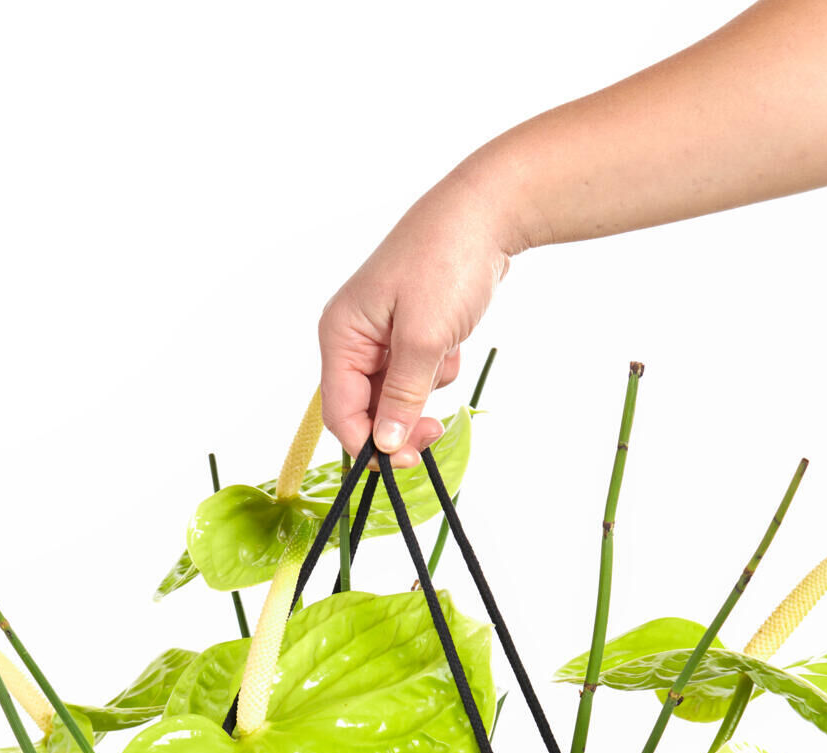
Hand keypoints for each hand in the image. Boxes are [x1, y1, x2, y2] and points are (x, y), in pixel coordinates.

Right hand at [318, 166, 514, 466]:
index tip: (404, 463)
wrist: (485, 214)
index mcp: (341, 334)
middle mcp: (353, 337)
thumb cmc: (445, 261)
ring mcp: (381, 334)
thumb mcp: (423, 338)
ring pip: (394, 394)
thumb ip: (402, 395)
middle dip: (400, 422)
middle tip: (434, 433)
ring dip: (423, 392)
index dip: (369, 445)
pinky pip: (416, 373)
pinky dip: (436, 369)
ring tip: (446, 359)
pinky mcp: (408, 331)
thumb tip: (384, 445)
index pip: (340, 412)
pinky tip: (452, 342)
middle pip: (366, 408)